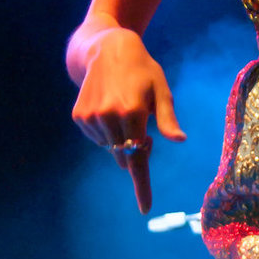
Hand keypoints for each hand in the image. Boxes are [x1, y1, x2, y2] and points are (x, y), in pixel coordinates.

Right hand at [71, 27, 185, 214]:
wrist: (107, 49)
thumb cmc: (143, 70)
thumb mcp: (161, 91)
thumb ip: (167, 119)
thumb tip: (179, 140)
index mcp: (133, 113)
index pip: (138, 157)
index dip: (142, 186)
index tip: (145, 209)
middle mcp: (109, 117)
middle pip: (125, 156)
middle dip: (136, 150)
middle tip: (144, 128)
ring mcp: (91, 117)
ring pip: (110, 148)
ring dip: (120, 139)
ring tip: (124, 110)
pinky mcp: (79, 116)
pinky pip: (96, 139)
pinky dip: (105, 132)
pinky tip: (109, 108)